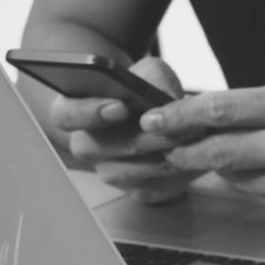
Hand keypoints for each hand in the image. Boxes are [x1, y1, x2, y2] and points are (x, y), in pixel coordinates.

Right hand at [50, 57, 197, 203]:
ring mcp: (112, 173)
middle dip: (144, 139)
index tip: (119, 107)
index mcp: (74, 111)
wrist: (157, 117)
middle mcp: (87, 146)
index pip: (67, 115)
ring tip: (194, 142)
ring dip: (166, 157)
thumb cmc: (143, 91)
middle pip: (104, 149)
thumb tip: (161, 94)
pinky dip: (181, 175)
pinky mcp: (139, 191)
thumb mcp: (148, 73)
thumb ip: (152, 77)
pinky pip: (158, 189)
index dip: (90, 112)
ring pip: (134, 173)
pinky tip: (197, 159)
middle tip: (174, 129)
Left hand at [140, 84, 264, 225]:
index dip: (180, 115)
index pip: (221, 108)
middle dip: (186, 151)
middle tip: (169, 149)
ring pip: (238, 179)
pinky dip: (264, 188)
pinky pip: (263, 199)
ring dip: (232, 170)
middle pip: (219, 150)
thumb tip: (203, 115)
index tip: (153, 118)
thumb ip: (263, 107)